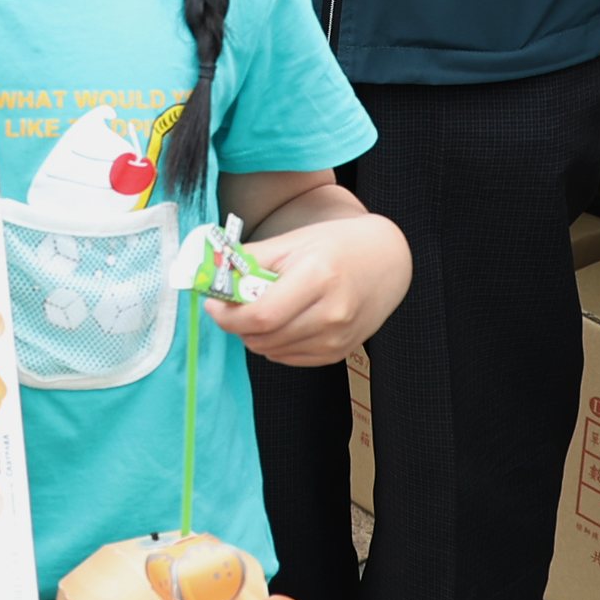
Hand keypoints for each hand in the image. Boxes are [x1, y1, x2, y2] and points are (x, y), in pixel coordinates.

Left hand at [208, 210, 410, 365]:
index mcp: (318, 278)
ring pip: (272, 350)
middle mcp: (331, 314)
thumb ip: (252, 259)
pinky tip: (279, 321)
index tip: (212, 303)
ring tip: (258, 308)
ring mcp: (337, 338)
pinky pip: (288, 358)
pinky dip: (273, 343)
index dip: (227, 315)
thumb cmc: (339, 245)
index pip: (261, 315)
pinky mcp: (338, 353)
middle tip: (230, 304)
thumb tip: (213, 273)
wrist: (387, 261)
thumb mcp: (293, 242)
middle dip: (236, 323)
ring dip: (253, 334)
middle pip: (263, 336)